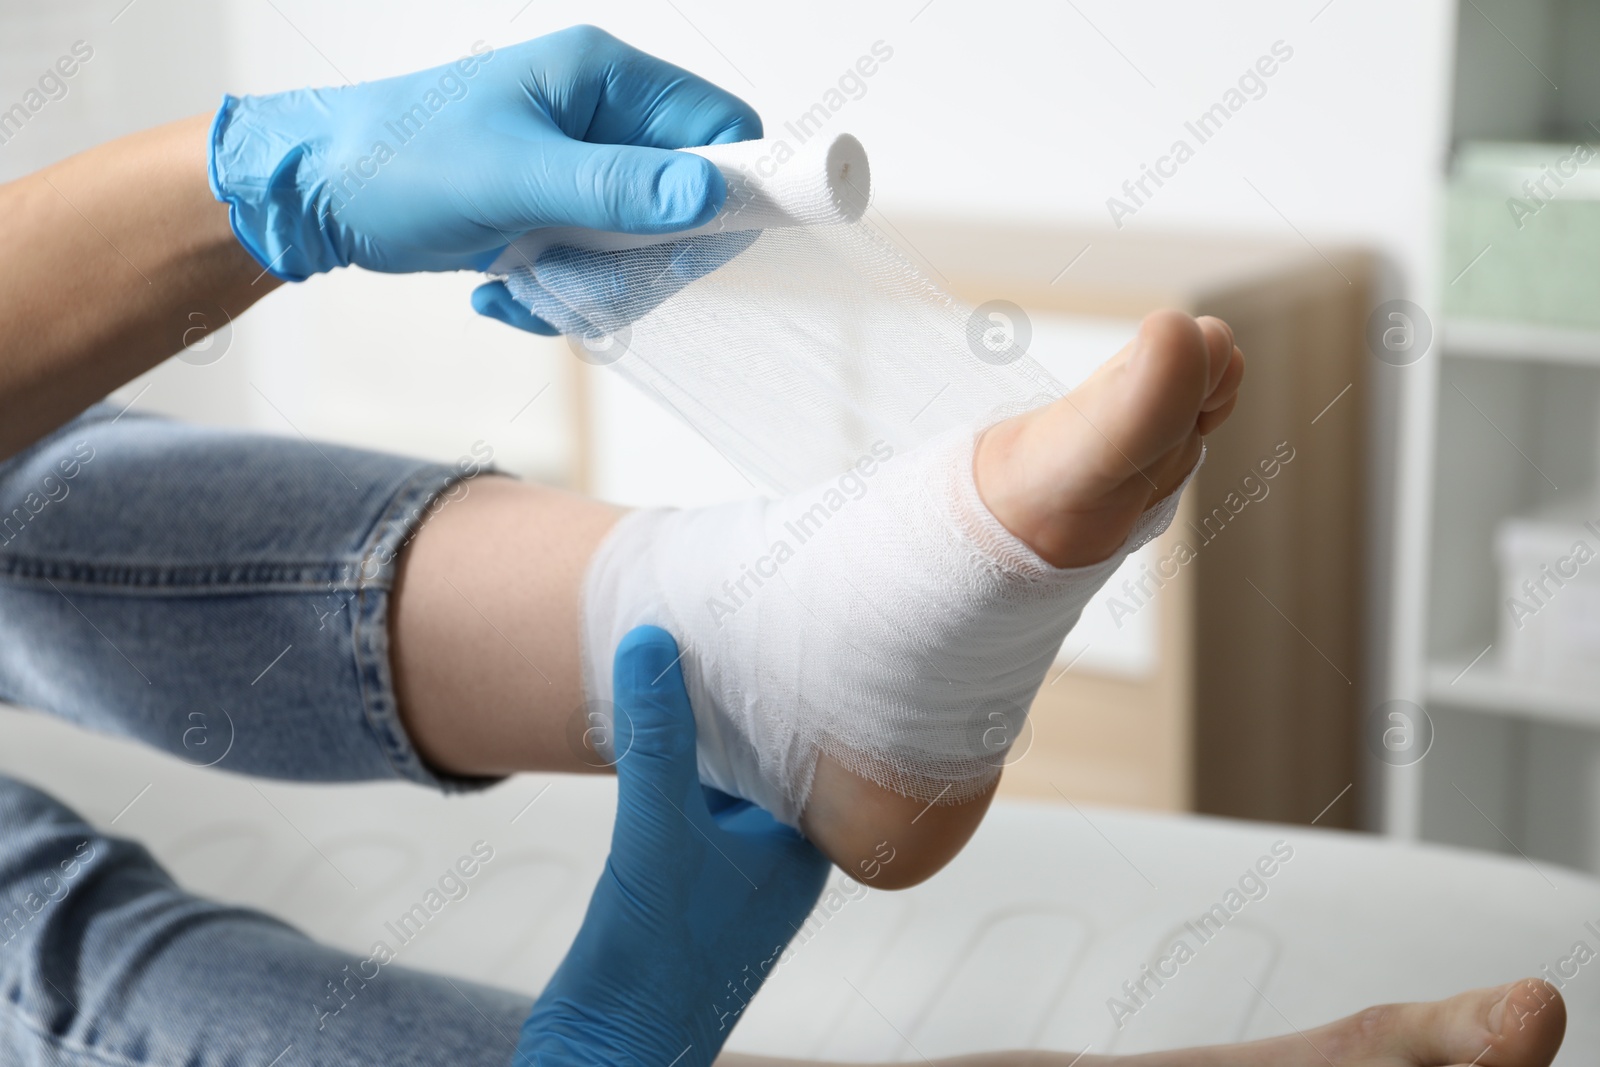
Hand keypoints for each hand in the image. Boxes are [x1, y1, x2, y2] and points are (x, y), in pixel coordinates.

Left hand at [208, 25, 758, 292]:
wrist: (316, 195)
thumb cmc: (398, 163)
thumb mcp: (512, 176)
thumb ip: (615, 188)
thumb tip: (709, 195)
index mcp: (603, 78)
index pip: (721, 127)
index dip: (729, 190)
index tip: (694, 248)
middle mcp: (603, 117)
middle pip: (689, 201)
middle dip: (643, 262)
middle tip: (585, 286)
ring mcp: (581, 169)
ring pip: (645, 247)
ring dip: (594, 288)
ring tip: (527, 288)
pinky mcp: (558, 214)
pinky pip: (599, 268)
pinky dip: (560, 296)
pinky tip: (504, 293)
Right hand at [517, 626, 829, 1066]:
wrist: (602, 1050)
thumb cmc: (652, 964)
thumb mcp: (656, 830)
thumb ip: (657, 739)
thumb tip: (652, 641)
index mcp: (800, 850)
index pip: (815, 750)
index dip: (802, 690)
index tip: (789, 627)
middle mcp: (777, 860)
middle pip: (773, 758)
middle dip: (750, 700)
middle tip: (738, 620)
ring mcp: (732, 875)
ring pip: (728, 780)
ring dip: (706, 730)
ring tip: (687, 657)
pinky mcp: (685, 886)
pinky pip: (689, 803)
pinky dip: (674, 765)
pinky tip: (647, 728)